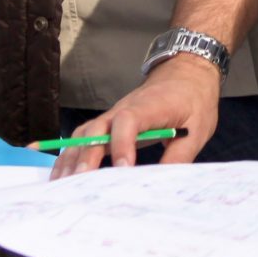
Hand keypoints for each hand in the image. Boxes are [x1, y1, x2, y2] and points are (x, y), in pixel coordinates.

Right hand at [49, 55, 221, 178]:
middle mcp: (124, 109)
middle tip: (79, 182)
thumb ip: (180, 155)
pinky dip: (70, 153)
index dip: (122, 144)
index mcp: (149, 106)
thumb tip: (163, 183)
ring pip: (85, 133)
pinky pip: (85, 136)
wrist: (186, 71)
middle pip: (97, 129)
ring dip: (72, 157)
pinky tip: (59, 171)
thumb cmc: (193, 98)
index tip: (123, 169)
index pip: (129, 121)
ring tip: (61, 185)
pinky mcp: (109, 123)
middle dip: (86, 155)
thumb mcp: (198, 128)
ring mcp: (113, 115)